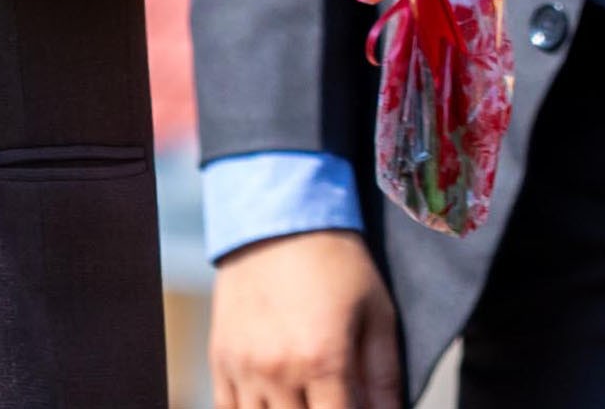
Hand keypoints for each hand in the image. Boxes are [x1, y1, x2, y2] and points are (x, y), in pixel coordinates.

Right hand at [211, 227, 398, 408]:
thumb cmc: (336, 261)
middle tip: (331, 395)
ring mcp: (244, 369)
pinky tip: (272, 401)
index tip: (354, 405)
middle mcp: (279, 371)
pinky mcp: (220, 361)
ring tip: (304, 396)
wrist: (280, 215)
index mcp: (323, 358)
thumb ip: (384, 374)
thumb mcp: (376, 309)